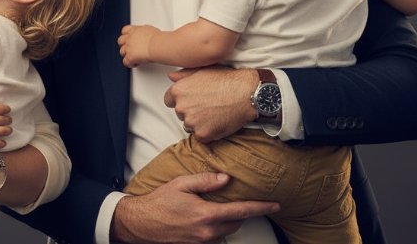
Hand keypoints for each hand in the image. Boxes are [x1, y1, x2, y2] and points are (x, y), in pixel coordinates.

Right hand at [0, 86, 11, 148]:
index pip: (1, 108)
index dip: (6, 109)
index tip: (8, 110)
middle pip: (4, 120)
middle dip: (8, 120)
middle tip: (10, 120)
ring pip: (3, 131)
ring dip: (8, 130)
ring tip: (9, 130)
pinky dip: (1, 143)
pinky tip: (3, 143)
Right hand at [111, 173, 278, 243]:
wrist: (141, 224)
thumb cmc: (159, 202)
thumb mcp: (181, 184)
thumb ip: (205, 181)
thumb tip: (226, 178)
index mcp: (206, 214)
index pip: (241, 211)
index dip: (260, 207)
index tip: (275, 204)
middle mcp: (208, 232)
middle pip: (236, 223)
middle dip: (239, 212)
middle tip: (235, 200)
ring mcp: (202, 242)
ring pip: (226, 231)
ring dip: (226, 221)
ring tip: (215, 208)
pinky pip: (214, 237)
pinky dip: (215, 228)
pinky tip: (205, 218)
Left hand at [118, 24, 158, 66]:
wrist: (156, 45)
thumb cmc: (156, 38)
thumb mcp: (149, 29)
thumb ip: (144, 31)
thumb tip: (146, 33)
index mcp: (134, 30)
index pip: (125, 30)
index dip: (126, 34)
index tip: (129, 37)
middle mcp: (129, 39)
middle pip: (120, 41)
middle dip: (124, 44)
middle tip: (130, 47)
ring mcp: (128, 48)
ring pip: (122, 52)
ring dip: (127, 54)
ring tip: (133, 57)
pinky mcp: (130, 57)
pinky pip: (125, 62)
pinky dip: (129, 63)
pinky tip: (135, 63)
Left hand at [164, 66, 257, 141]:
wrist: (247, 93)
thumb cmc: (227, 79)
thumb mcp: (203, 70)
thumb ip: (183, 75)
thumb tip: (171, 77)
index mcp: (178, 91)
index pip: (169, 100)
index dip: (182, 100)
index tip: (193, 99)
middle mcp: (181, 107)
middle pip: (180, 114)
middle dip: (191, 111)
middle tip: (208, 105)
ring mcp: (192, 122)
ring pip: (190, 126)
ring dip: (198, 122)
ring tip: (215, 112)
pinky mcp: (203, 134)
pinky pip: (201, 136)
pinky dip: (209, 132)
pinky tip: (218, 121)